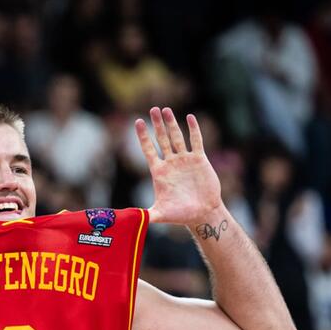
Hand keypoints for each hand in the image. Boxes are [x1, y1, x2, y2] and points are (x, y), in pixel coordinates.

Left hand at [136, 107, 222, 225]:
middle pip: (161, 139)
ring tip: (166, 110)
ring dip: (172, 123)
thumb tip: (128, 220)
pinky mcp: (199, 159)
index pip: (148, 150)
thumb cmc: (180, 215)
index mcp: (159, 172)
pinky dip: (193, 129)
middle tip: (153, 109)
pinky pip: (196, 141)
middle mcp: (170, 163)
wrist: (202, 213)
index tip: (138, 121)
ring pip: (177, 137)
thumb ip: (146, 215)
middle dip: (157, 124)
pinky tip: (190, 117)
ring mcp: (184, 160)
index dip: (143, 136)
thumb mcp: (161, 214)